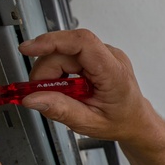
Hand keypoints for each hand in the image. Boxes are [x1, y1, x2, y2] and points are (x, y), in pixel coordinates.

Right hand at [19, 29, 155, 142]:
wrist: (136, 120)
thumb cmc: (121, 121)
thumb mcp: (89, 123)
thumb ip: (61, 110)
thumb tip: (33, 99)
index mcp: (113, 73)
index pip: (82, 42)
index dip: (52, 41)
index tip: (28, 49)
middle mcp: (111, 57)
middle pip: (66, 50)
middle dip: (46, 71)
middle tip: (41, 93)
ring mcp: (105, 54)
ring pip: (65, 51)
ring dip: (52, 72)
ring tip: (60, 93)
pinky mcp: (97, 55)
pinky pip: (70, 55)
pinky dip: (60, 70)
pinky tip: (66, 86)